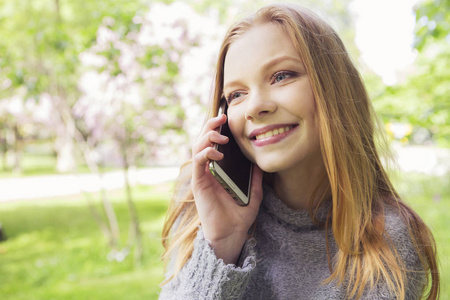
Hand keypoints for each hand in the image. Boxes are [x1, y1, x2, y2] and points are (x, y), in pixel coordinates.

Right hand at [192, 114, 262, 263]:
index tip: (227, 118)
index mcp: (218, 170)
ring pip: (197, 148)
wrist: (231, 235)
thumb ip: (255, 177)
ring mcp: (202, 176)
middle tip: (221, 117)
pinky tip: (217, 154)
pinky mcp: (199, 184)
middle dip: (210, 126)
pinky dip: (205, 154)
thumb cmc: (239, 215)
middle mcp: (207, 170)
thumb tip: (261, 161)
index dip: (217, 129)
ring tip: (221, 135)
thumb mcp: (253, 192)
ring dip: (207, 137)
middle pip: (203, 141)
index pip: (213, 143)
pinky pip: (198, 164)